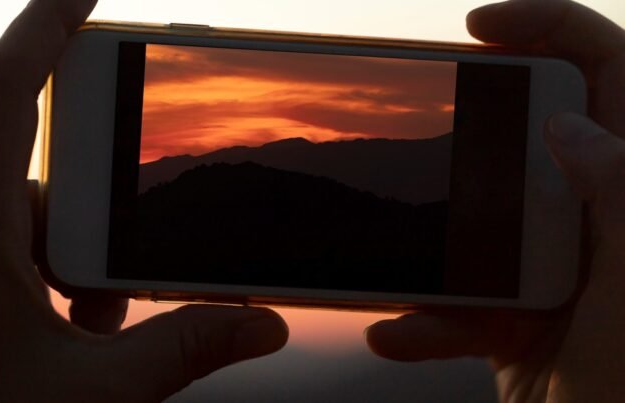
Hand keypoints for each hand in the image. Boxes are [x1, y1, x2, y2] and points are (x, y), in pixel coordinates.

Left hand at [0, 0, 286, 400]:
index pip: (6, 93)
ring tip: (76, 341)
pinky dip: (18, 287)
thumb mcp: (95, 395)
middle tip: (110, 307)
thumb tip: (263, 322)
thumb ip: (186, 348)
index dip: (45, 26)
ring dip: (55, 273)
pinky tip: (36, 345)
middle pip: (31, 187)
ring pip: (4, 230)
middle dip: (88, 238)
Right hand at [366, 1, 624, 401]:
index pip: (610, 77)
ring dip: (430, 251)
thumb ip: (622, 198)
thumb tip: (569, 127)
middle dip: (470, 139)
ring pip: (477, 224)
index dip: (551, 31)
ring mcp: (550, 270)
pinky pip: (457, 298)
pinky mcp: (511, 315)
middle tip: (421, 130)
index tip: (478, 28)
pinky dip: (423, 319)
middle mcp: (594, 223)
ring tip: (397, 267)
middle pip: (528, 140)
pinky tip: (398, 333)